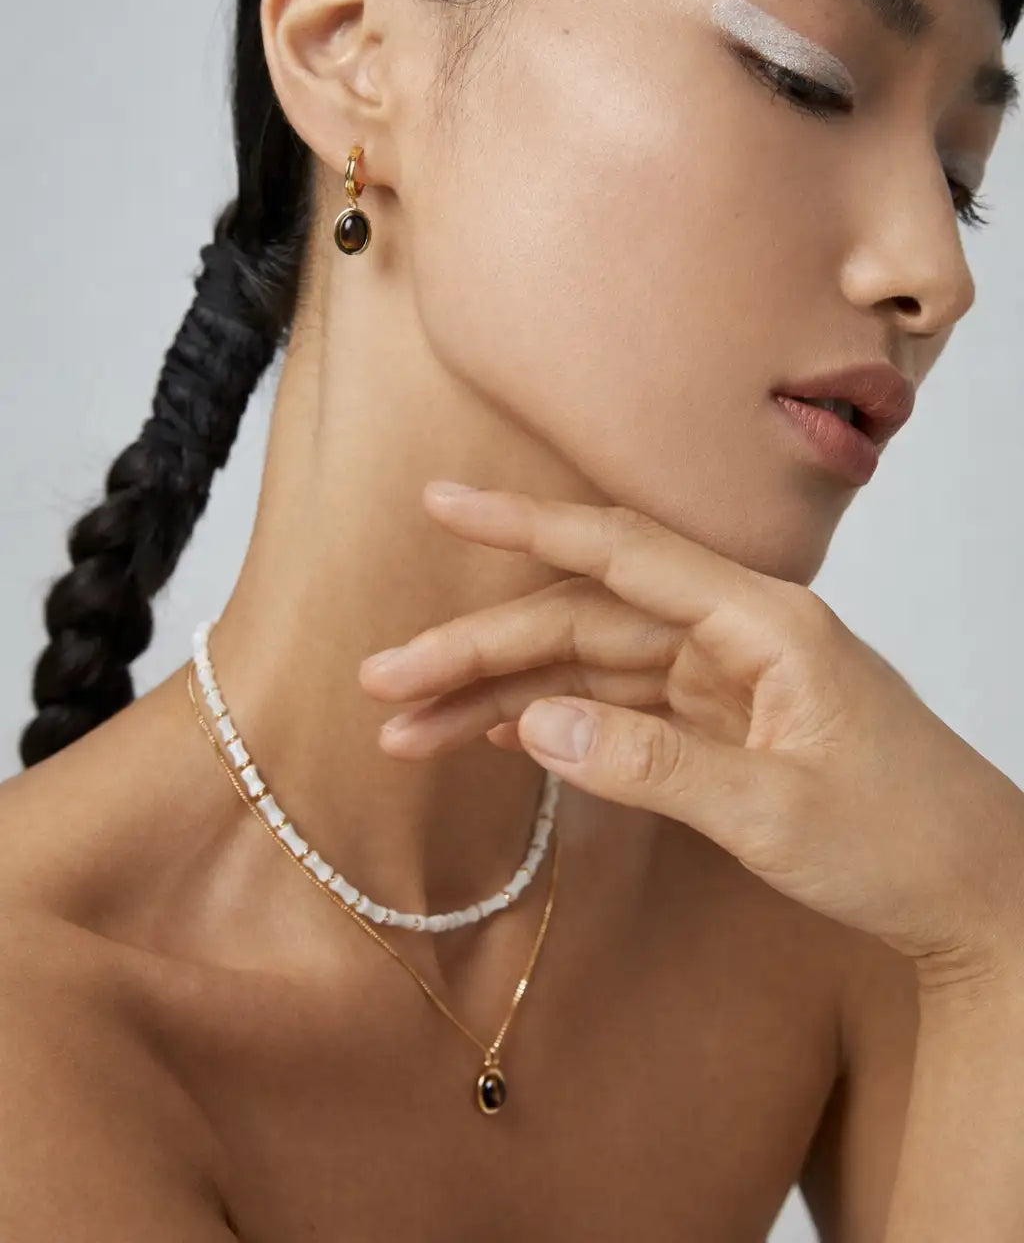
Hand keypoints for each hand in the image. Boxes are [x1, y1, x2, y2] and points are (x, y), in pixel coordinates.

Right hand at [359, 481, 1023, 989]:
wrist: (980, 892)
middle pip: (584, 619)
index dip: (524, 526)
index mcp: (763, 621)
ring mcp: (723, 678)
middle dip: (479, 647)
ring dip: (499, 694)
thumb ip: (653, 764)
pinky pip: (616, 707)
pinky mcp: (718, 721)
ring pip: (588, 667)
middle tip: (384, 679)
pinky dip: (551, 721)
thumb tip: (534, 724)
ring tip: (406, 730)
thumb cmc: (906, 840)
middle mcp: (735, 634)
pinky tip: (487, 736)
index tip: (443, 505)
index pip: (622, 554)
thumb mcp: (776, 811)